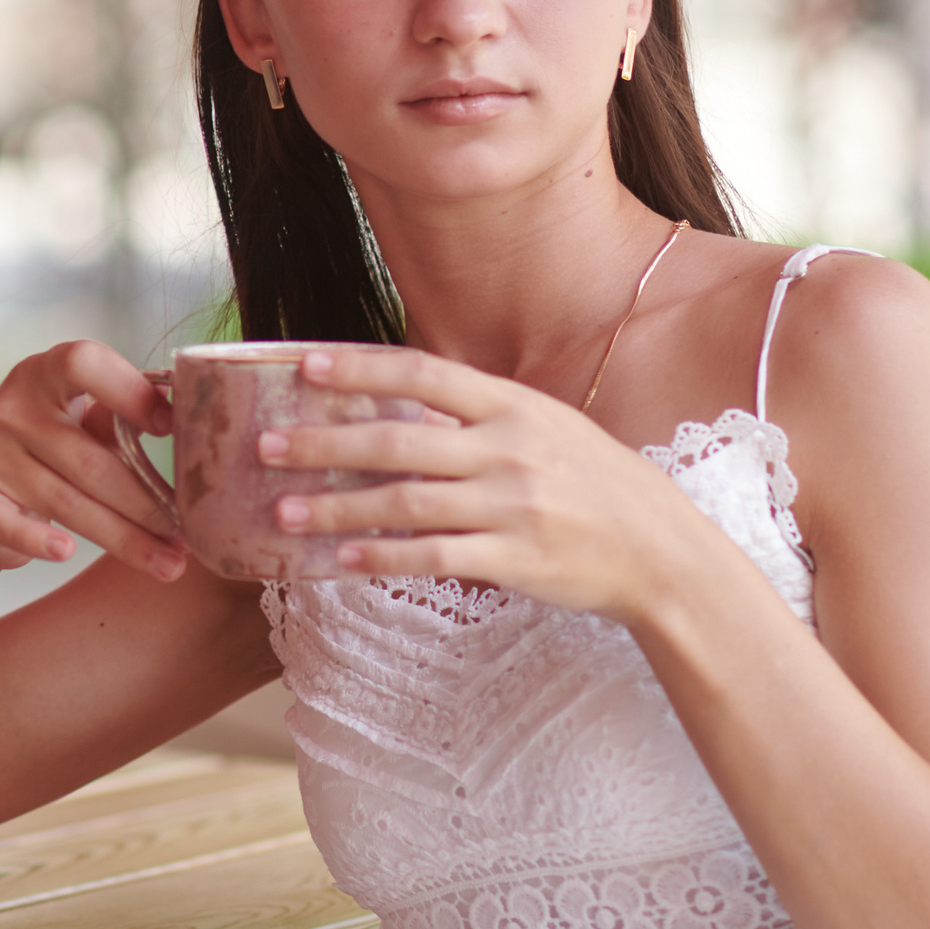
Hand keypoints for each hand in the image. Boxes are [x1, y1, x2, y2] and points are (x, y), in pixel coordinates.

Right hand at [0, 341, 185, 581]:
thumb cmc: (52, 453)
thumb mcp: (82, 423)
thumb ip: (121, 417)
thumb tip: (185, 415)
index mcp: (44, 374)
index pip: (83, 364)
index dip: (129, 391)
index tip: (170, 427)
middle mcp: (11, 408)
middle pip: (90, 459)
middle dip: (147, 505)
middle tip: (187, 535)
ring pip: (67, 502)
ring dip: (124, 538)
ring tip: (168, 564)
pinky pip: (10, 526)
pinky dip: (38, 541)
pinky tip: (67, 554)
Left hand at [256, 347, 708, 620]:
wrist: (662, 550)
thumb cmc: (594, 485)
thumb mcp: (546, 429)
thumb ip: (479, 417)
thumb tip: (399, 402)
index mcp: (513, 406)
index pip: (422, 373)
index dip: (358, 368)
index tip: (300, 366)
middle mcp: (508, 450)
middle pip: (397, 439)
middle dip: (324, 442)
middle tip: (266, 446)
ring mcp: (511, 506)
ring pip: (404, 502)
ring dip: (337, 508)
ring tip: (282, 512)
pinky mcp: (514, 559)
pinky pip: (434, 557)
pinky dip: (383, 557)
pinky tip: (340, 561)